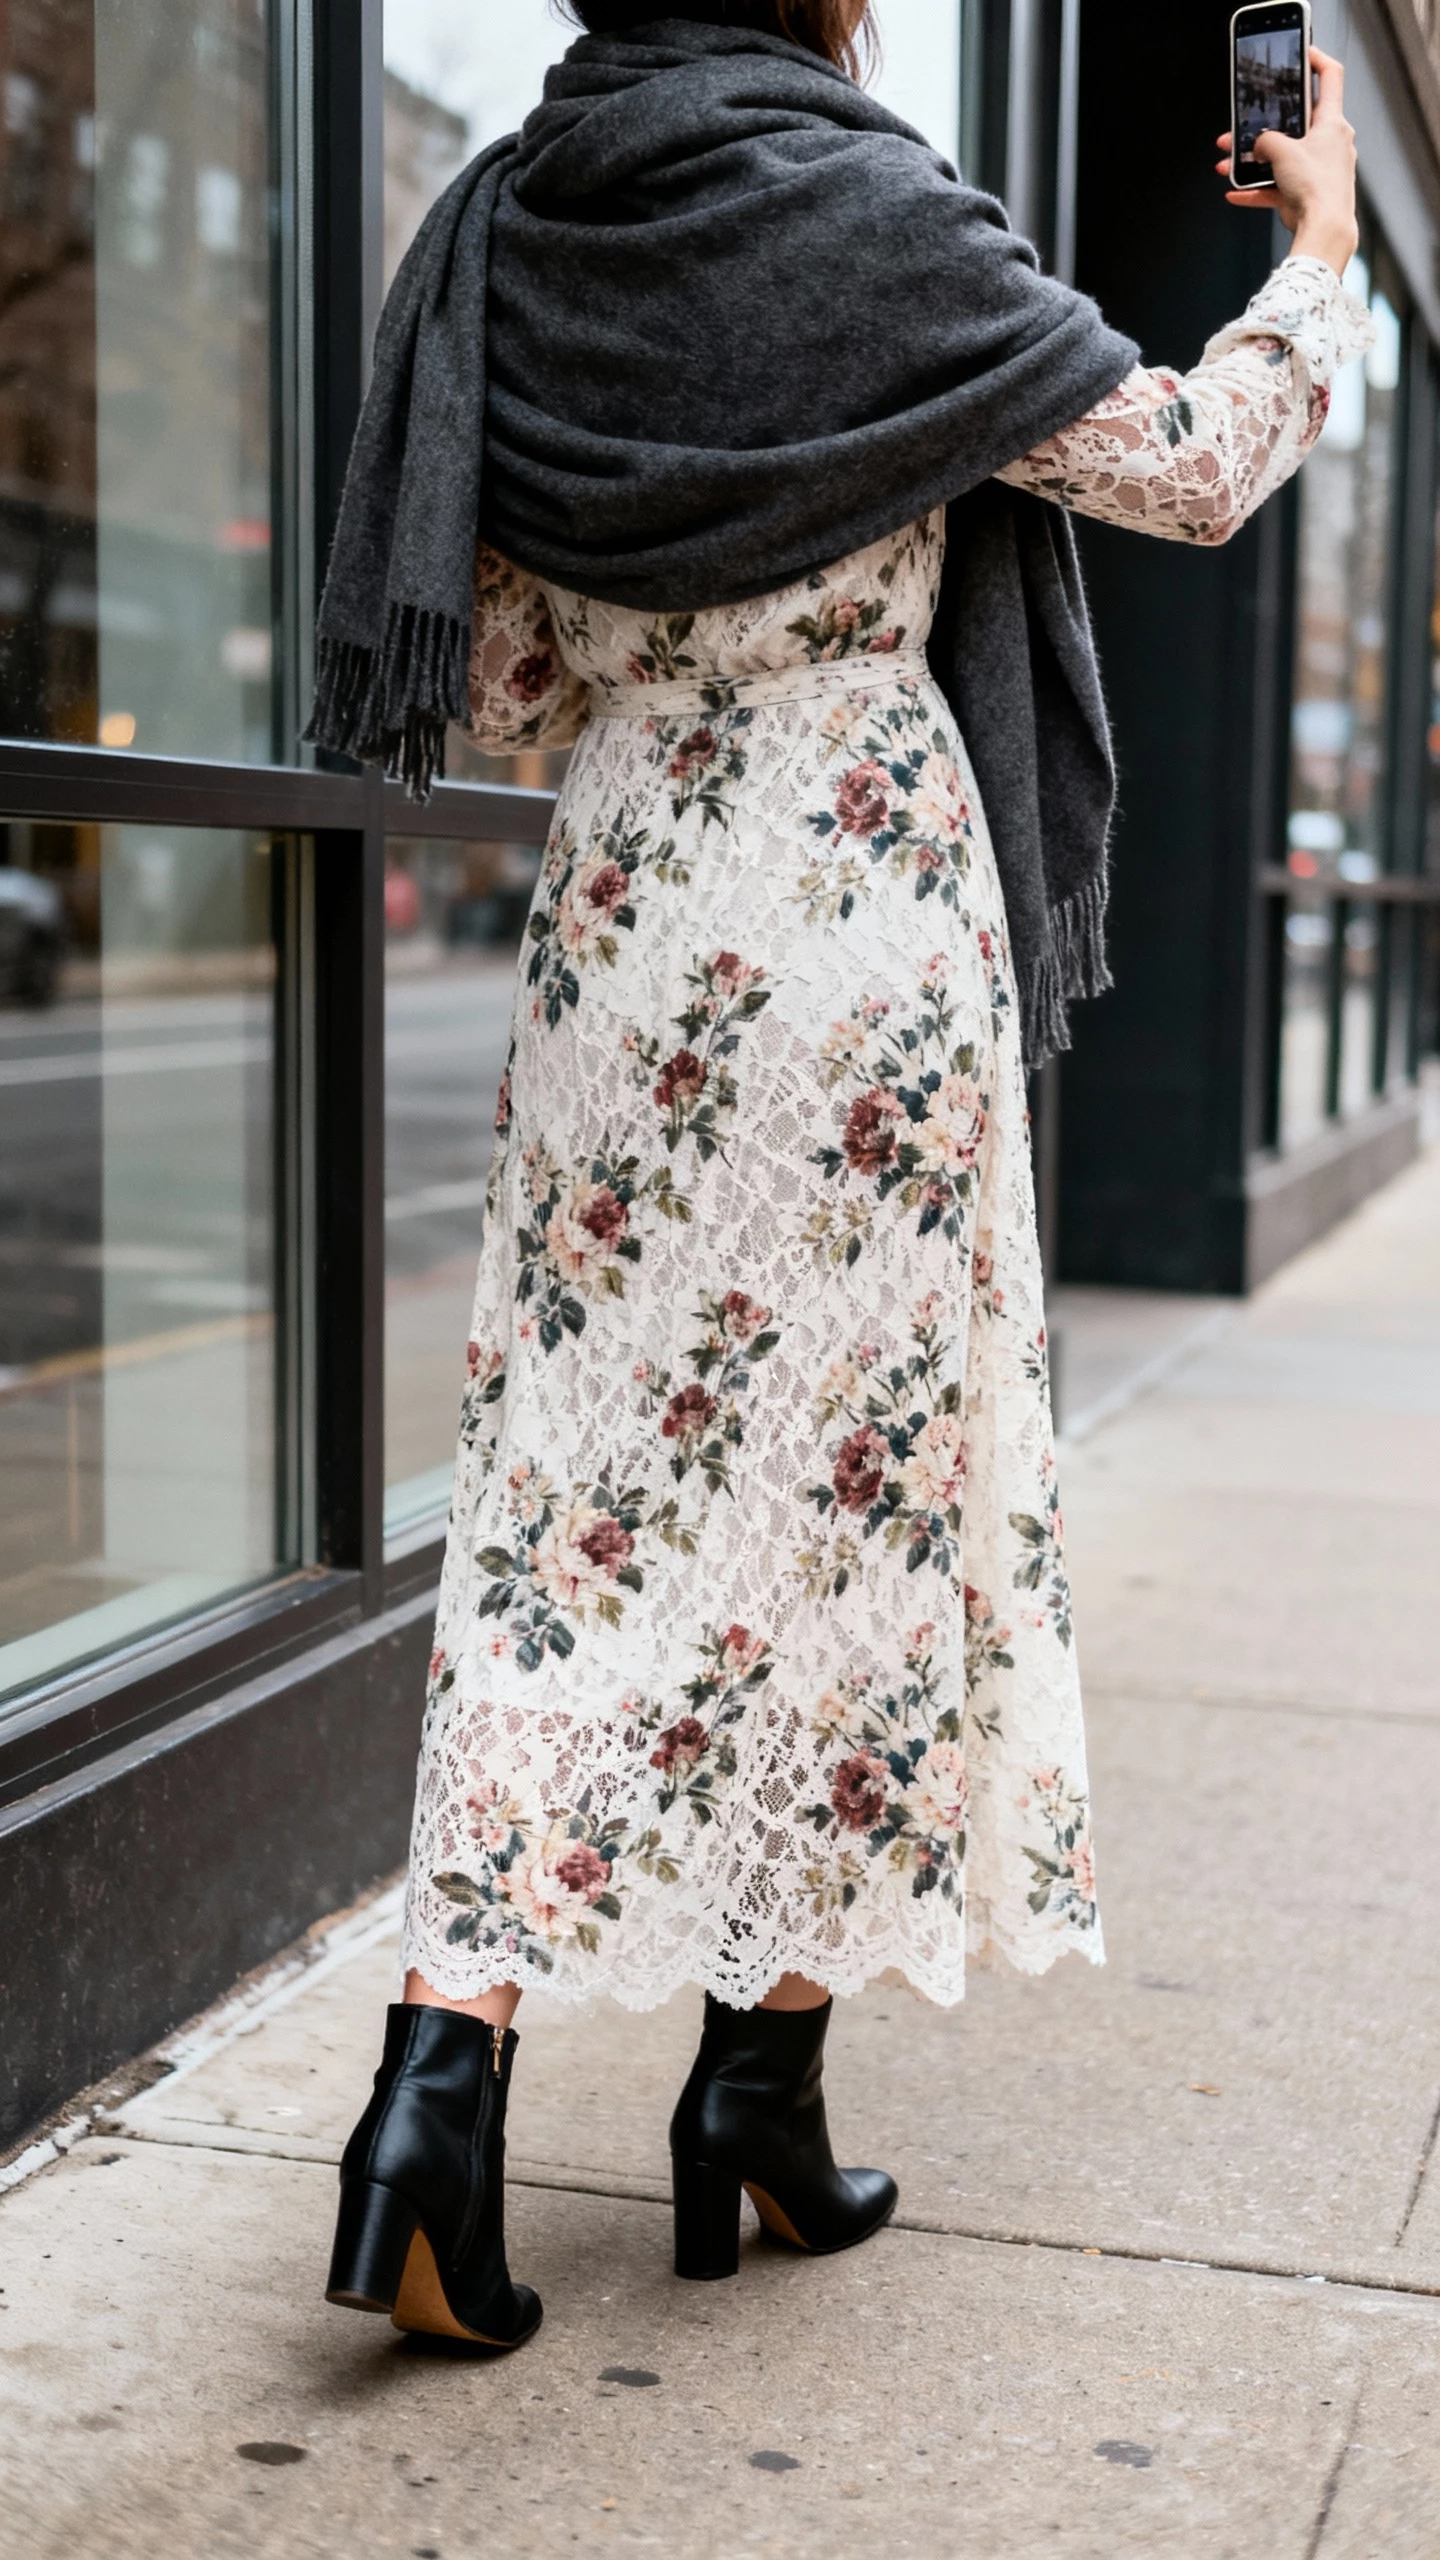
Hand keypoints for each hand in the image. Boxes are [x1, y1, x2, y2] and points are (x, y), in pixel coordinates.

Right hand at [1215, 47, 1358, 277]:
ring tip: (1229, 165)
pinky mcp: (1307, 194)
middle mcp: (1329, 143)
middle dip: (1263, 127)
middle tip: (1240, 128)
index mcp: (1332, 122)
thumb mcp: (1282, 151)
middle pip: (1294, 124)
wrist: (1324, 230)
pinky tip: (1235, 192)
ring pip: (1280, 158)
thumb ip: (1266, 141)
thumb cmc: (1316, 186)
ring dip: (1253, 162)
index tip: (1300, 55)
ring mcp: (1318, 170)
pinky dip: (1256, 189)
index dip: (1315, 61)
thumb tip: (1260, 145)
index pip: (1329, 77)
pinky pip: (1276, 187)